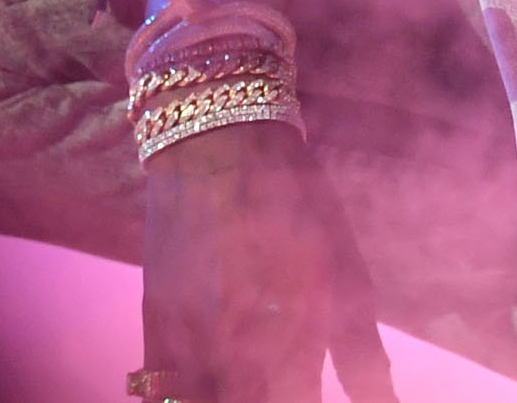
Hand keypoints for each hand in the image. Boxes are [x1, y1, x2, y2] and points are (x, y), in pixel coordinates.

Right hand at [140, 121, 392, 402]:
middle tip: (283, 388)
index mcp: (292, 340)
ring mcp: (186, 343)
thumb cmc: (296, 204)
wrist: (217, 140)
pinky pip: (154, 392)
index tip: (313, 399)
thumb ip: (363, 354)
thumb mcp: (345, 271)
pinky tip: (210, 388)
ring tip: (251, 388)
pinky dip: (181, 399)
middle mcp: (234, 351)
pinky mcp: (154, 328)